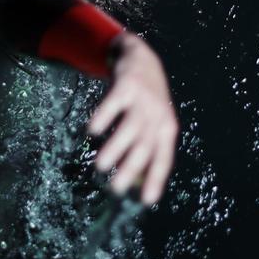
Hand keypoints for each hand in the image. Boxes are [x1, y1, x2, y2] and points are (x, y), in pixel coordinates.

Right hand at [86, 31, 179, 205]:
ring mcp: (143, 99)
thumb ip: (145, 149)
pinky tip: (92, 131)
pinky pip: (114, 103)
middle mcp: (158, 115)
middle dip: (131, 169)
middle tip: (116, 188)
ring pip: (129, 128)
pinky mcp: (127, 84)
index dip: (156, 179)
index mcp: (166, 128)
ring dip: (115, 148)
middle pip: (145, 146)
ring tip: (101, 166)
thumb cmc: (146, 100)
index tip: (146, 200)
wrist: (141, 57)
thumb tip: (135, 186)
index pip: (163, 158)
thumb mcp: (152, 122)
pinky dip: (103, 117)